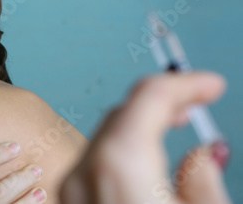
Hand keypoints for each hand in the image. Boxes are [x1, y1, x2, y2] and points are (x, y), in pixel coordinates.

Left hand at [60, 72, 231, 203]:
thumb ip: (203, 181)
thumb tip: (200, 158)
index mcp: (118, 165)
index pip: (148, 96)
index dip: (185, 83)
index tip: (209, 85)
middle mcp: (81, 173)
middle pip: (122, 115)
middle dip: (161, 103)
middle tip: (194, 102)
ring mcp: (68, 190)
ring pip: (105, 138)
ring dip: (140, 125)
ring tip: (173, 123)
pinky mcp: (67, 203)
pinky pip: (93, 164)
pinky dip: (121, 152)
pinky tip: (142, 159)